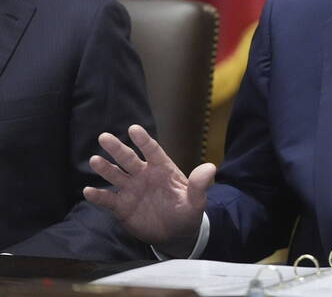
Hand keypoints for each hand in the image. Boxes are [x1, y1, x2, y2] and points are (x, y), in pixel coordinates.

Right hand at [83, 125, 215, 255]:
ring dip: (105, 168)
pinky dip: (98, 196)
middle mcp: (144, 175)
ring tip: (94, 160)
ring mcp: (131, 190)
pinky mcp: (122, 207)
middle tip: (104, 137)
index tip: (134, 129)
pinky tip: (88, 190)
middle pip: (129, 159)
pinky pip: (108, 199)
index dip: (144, 140)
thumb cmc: (187, 212)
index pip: (152, 151)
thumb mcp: (196, 200)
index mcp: (162, 169)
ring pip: (116, 175)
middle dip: (117, 148)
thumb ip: (199, 184)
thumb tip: (210, 167)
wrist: (176, 233)